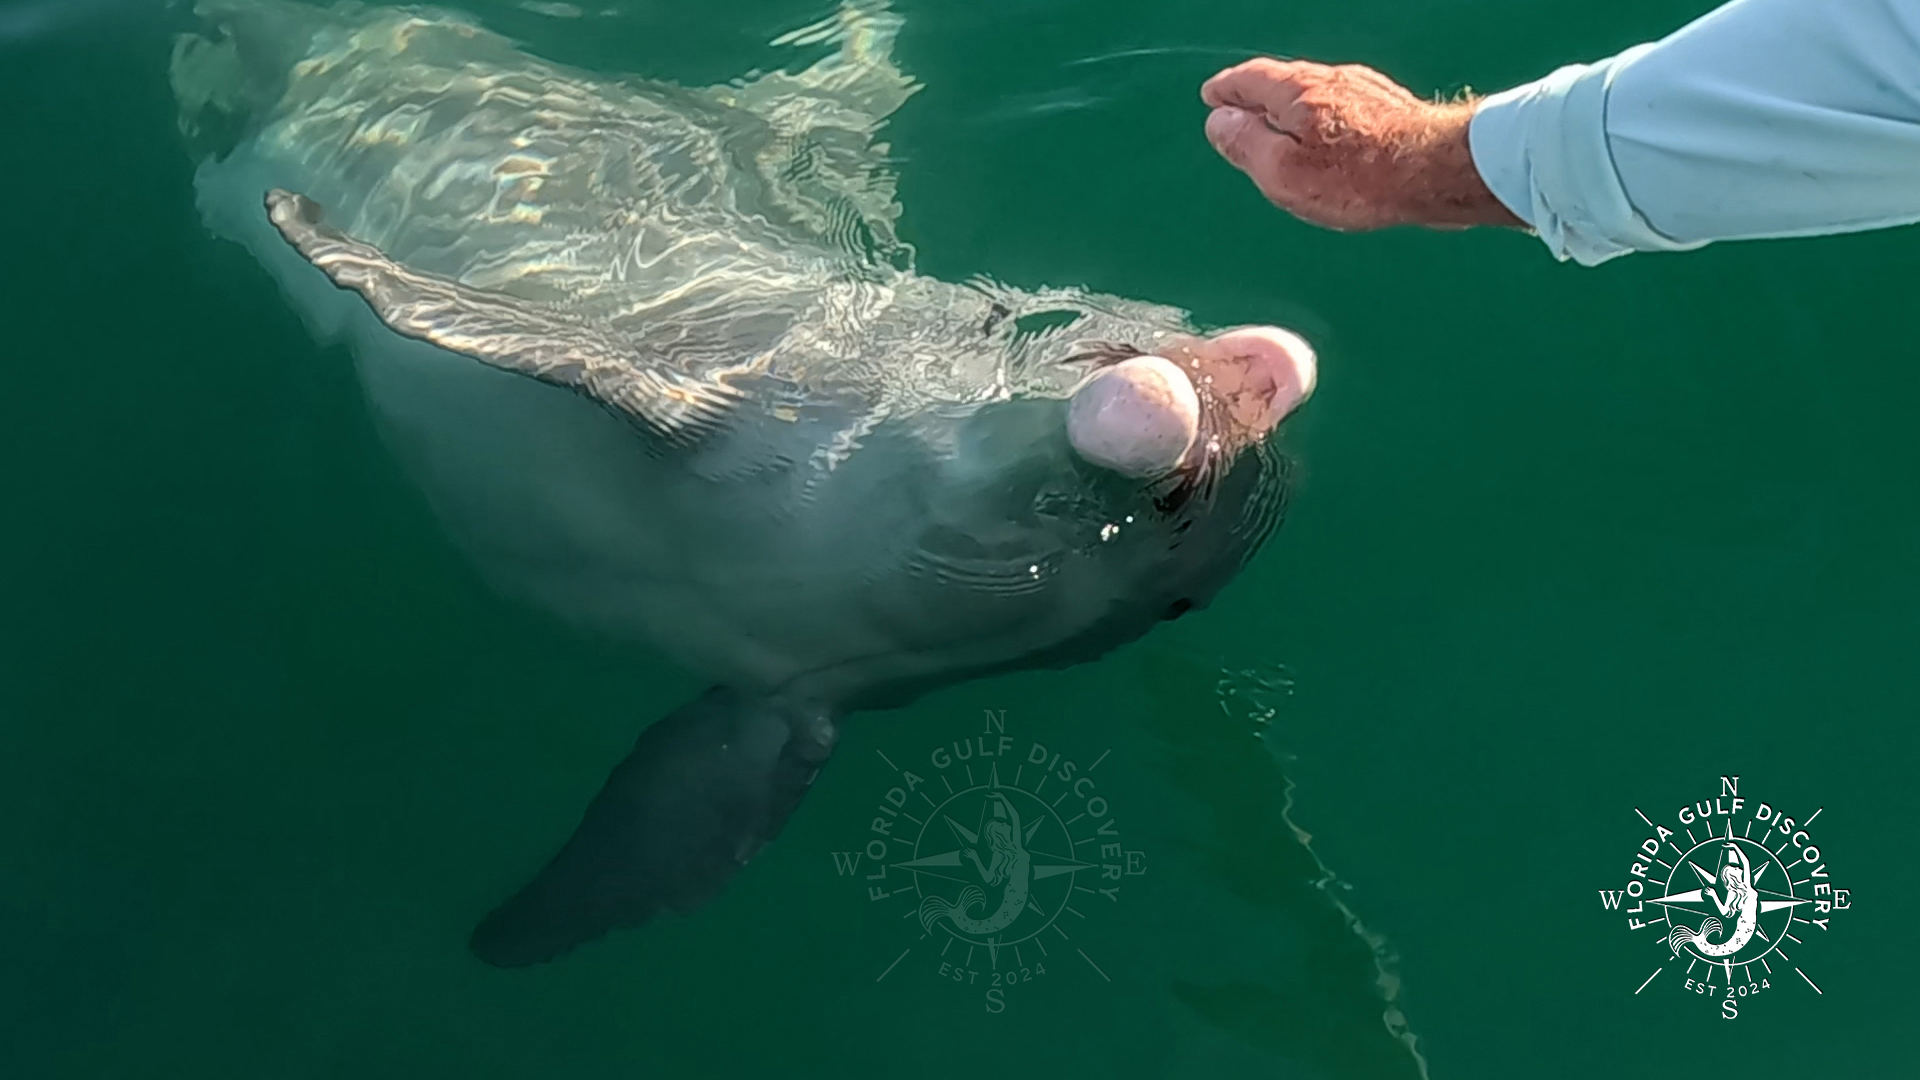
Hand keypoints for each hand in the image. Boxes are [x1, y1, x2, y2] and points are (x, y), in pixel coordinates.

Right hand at [1201, 58, 1523, 231]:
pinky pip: (1341, 107)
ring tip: (1279, 129)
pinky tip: (1327, 140)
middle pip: (1282, 82)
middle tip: (1239, 112)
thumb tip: (1220, 122)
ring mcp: (1364, 90)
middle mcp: (1329, 80)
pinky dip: (1321, 118)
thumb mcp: (1282, 172)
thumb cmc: (1357, 178)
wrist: (1434, 172)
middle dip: (1257, 97)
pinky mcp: (1390, 108)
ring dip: (1291, 108)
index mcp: (1295, 91)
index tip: (1213, 97)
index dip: (1226, 90)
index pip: (1248, 78)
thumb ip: (1246, 144)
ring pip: (1314, 93)